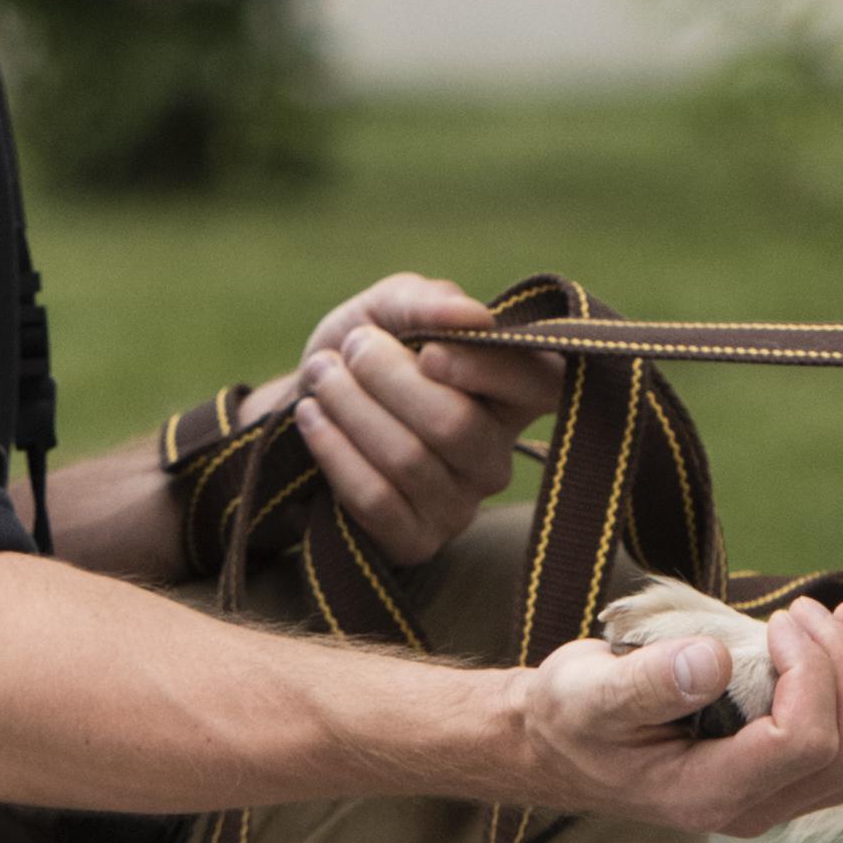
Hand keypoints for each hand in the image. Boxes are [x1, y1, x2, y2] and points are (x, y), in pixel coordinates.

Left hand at [269, 271, 542, 564]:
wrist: (305, 405)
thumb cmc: (365, 351)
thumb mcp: (390, 309)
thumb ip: (429, 302)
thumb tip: (475, 316)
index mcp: (511, 396)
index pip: (537, 385)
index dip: (486, 368)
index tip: (428, 351)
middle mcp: (495, 457)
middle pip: (455, 424)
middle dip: (388, 377)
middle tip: (351, 349)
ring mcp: (459, 507)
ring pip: (408, 459)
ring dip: (350, 406)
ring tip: (321, 375)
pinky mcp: (414, 541)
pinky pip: (375, 499)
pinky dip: (334, 450)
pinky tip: (312, 418)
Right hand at [514, 591, 842, 835]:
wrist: (567, 742)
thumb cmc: (573, 713)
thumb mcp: (587, 691)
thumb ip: (646, 682)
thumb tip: (715, 660)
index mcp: (712, 792)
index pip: (806, 742)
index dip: (812, 673)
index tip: (778, 623)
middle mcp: (761, 808)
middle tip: (808, 613)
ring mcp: (789, 799)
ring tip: (842, 618)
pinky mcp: (804, 776)